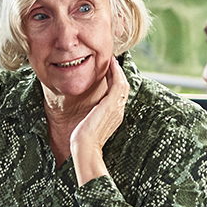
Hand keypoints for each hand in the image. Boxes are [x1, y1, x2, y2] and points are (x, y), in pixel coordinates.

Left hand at [70, 58, 128, 183]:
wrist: (85, 146)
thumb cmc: (83, 139)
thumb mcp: (89, 124)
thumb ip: (91, 116)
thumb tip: (85, 112)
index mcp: (114, 116)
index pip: (119, 95)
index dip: (116, 82)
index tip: (109, 71)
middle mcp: (119, 111)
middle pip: (123, 87)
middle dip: (118, 73)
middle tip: (112, 61)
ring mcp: (117, 107)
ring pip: (122, 83)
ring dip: (117, 70)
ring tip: (112, 59)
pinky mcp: (112, 103)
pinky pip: (118, 82)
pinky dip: (115, 71)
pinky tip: (110, 63)